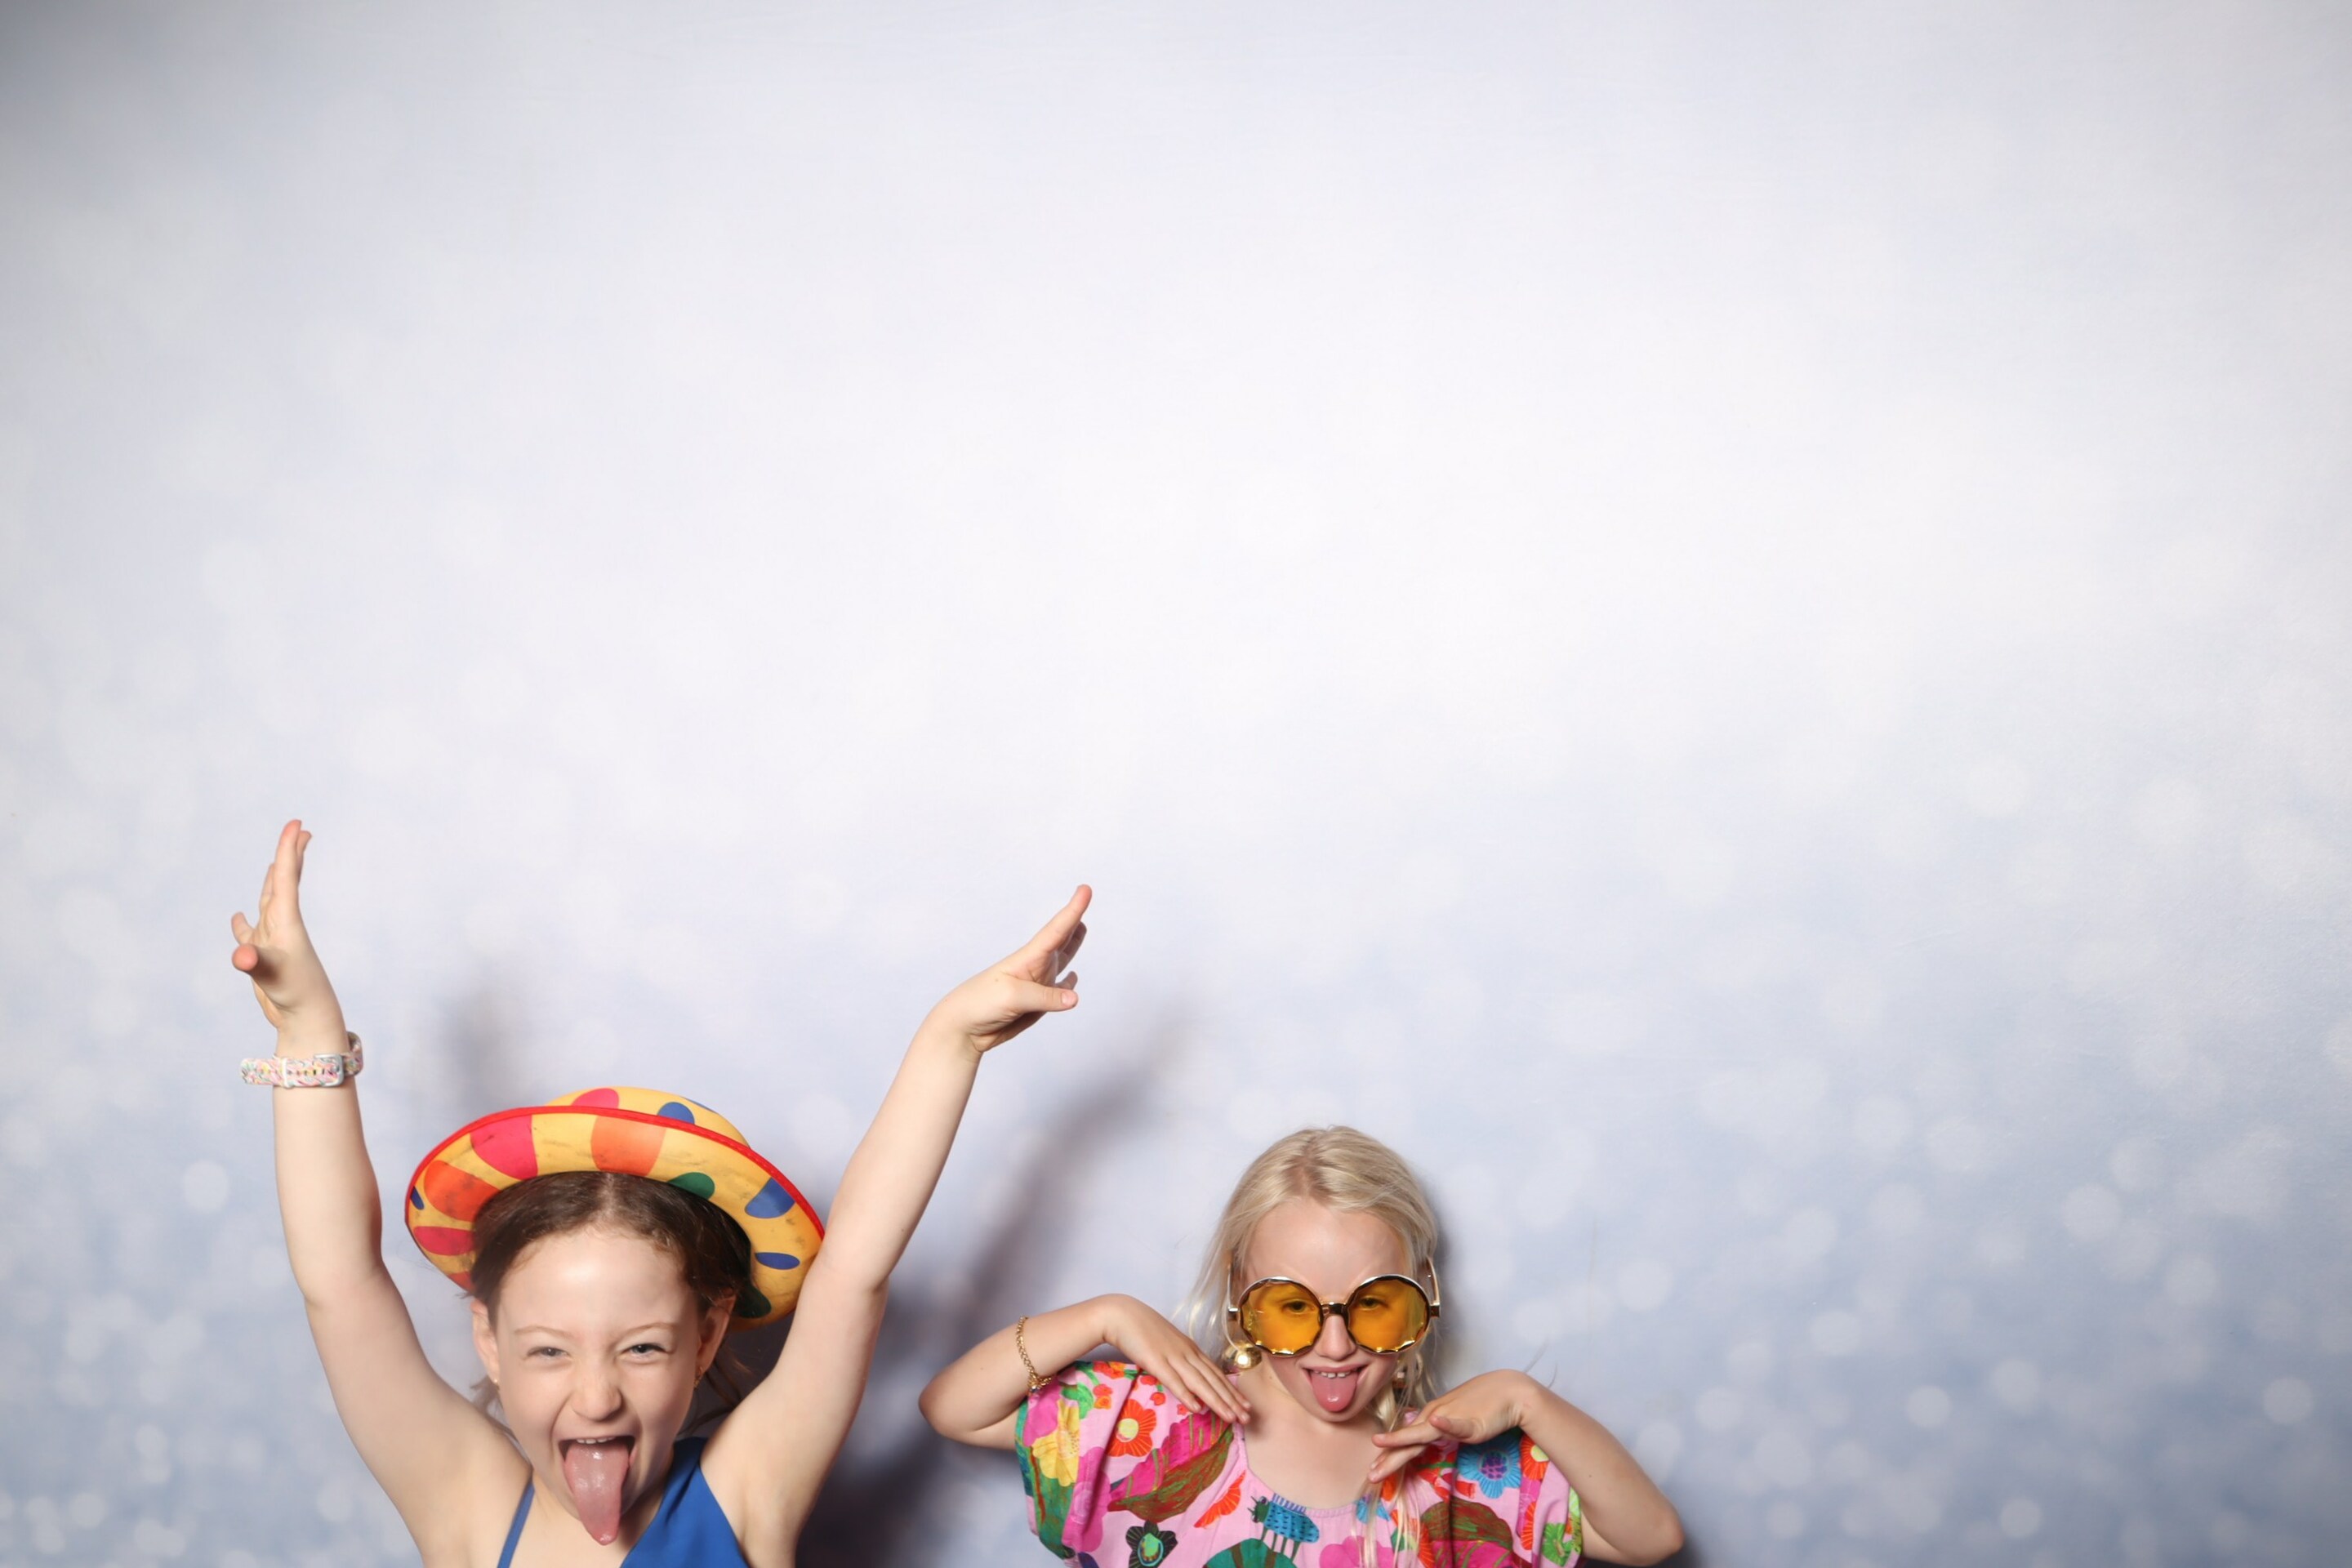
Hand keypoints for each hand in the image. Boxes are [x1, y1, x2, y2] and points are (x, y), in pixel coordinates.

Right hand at [229, 820, 344, 1039]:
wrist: (306, 1018)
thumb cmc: (296, 993)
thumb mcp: (273, 974)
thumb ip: (256, 963)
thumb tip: (242, 956)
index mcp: (287, 921)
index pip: (287, 878)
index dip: (289, 849)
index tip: (297, 823)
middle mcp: (281, 926)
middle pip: (284, 882)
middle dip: (290, 856)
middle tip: (299, 829)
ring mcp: (272, 941)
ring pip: (270, 903)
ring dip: (273, 881)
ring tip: (276, 861)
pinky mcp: (263, 958)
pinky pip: (250, 934)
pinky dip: (243, 924)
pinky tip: (239, 917)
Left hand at [921, 886, 1088, 1054]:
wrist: (963, 1028)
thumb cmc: (980, 1004)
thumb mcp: (1014, 998)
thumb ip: (1046, 998)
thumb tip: (1075, 998)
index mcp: (1028, 959)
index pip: (1056, 930)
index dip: (1073, 910)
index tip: (1085, 889)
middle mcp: (1035, 967)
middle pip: (1060, 938)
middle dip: (1073, 919)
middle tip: (1084, 895)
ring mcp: (1037, 985)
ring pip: (1061, 960)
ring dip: (1073, 944)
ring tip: (1082, 928)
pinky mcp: (1037, 1005)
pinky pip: (1059, 991)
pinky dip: (1069, 984)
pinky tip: (1073, 978)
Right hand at [1103, 1296, 1248, 1425]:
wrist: (1122, 1314)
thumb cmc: (1142, 1328)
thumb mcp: (1168, 1344)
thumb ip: (1179, 1359)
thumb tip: (1188, 1379)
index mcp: (1190, 1349)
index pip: (1216, 1373)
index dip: (1231, 1390)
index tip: (1245, 1405)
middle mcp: (1187, 1353)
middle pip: (1213, 1380)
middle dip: (1231, 1400)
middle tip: (1247, 1418)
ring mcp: (1172, 1357)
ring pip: (1200, 1383)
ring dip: (1217, 1401)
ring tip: (1231, 1417)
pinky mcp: (1155, 1361)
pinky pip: (1174, 1381)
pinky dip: (1187, 1395)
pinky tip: (1197, 1408)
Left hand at [1367, 1369, 1532, 1482]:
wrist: (1509, 1391)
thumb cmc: (1482, 1405)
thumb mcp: (1455, 1420)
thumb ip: (1438, 1429)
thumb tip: (1422, 1435)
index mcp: (1431, 1418)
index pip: (1407, 1440)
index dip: (1390, 1455)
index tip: (1374, 1469)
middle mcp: (1436, 1416)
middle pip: (1409, 1441)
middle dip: (1388, 1458)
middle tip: (1370, 1475)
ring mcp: (1453, 1418)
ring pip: (1423, 1432)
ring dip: (1402, 1439)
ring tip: (1382, 1444)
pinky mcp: (1473, 1423)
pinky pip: (1458, 1425)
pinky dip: (1446, 1425)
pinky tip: (1436, 1423)